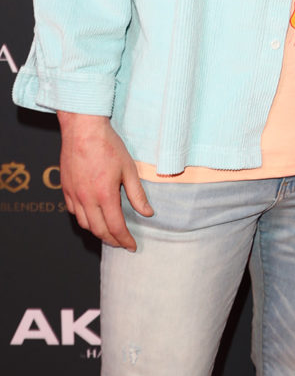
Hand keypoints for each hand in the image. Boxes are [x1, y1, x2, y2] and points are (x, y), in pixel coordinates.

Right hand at [58, 111, 152, 249]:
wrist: (83, 129)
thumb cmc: (108, 146)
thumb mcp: (129, 169)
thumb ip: (137, 194)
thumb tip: (147, 213)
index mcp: (105, 195)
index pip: (115, 228)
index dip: (125, 240)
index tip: (132, 246)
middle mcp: (86, 199)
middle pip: (99, 230)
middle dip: (112, 240)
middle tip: (122, 243)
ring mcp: (73, 194)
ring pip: (84, 224)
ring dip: (97, 231)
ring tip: (109, 232)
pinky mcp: (65, 188)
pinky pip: (73, 212)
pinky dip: (84, 219)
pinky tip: (92, 216)